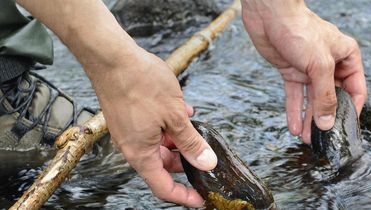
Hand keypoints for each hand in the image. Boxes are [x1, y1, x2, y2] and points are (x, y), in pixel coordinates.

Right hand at [16, 0, 217, 205]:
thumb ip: (191, 142)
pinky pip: (152, 130)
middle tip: (204, 155)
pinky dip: (169, 126)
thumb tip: (206, 163)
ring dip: (178, 140)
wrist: (112, 57)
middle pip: (162, 165)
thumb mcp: (175, 115)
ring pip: (159, 146)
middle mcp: (132, 146)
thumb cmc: (139, 83)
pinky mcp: (129, 117)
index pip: (163, 187)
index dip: (183, 196)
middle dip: (184, 162)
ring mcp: (129, 131)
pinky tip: (183, 113)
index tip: (200, 198)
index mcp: (140, 153)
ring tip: (194, 127)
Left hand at [241, 0, 366, 142]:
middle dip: (326, 118)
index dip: (351, 110)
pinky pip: (295, 96)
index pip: (355, 89)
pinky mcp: (291, 72)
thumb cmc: (300, 30)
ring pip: (312, 100)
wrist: (269, 16)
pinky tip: (293, 126)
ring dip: (309, 119)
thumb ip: (325, 95)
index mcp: (346, 57)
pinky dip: (294, 111)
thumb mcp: (319, 65)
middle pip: (332, 97)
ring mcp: (309, 70)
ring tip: (307, 138)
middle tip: (322, 138)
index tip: (344, 129)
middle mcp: (329, 65)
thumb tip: (327, 121)